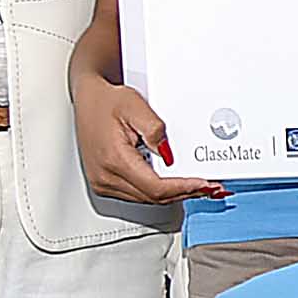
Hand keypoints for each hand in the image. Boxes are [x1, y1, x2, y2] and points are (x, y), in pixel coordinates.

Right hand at [75, 71, 225, 206]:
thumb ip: (154, 129)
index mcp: (113, 159)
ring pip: (147, 199)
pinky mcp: (105, 183)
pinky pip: (137, 194)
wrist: (87, 99)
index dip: (184, 188)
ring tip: (197, 186)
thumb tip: (169, 153)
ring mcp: (103, 183)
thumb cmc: (105, 101)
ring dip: (173, 194)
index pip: (156, 187)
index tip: (204, 184)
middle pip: (154, 197)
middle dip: (185, 192)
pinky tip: (174, 184)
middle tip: (210, 188)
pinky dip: (158, 191)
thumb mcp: (134, 105)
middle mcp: (105, 176)